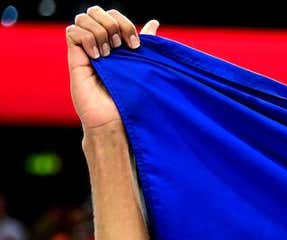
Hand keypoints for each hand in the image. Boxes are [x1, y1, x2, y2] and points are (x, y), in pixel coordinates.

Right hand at [65, 6, 159, 131]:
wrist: (116, 121)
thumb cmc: (130, 99)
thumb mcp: (142, 67)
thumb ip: (146, 45)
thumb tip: (153, 23)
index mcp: (114, 43)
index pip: (112, 14)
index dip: (124, 22)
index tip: (136, 45)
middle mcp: (98, 44)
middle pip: (95, 10)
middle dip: (112, 23)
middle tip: (122, 47)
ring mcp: (85, 50)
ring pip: (82, 18)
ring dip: (100, 31)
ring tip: (109, 54)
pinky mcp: (74, 59)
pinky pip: (72, 32)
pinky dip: (87, 39)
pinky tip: (98, 57)